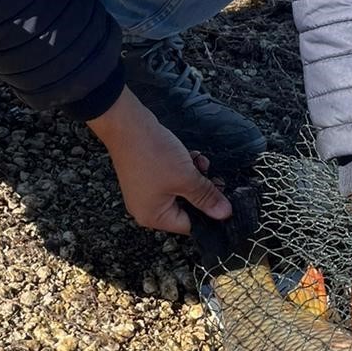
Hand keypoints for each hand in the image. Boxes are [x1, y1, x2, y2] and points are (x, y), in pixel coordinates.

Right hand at [87, 87, 231, 234]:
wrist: (128, 125)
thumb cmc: (151, 153)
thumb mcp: (186, 177)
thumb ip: (206, 197)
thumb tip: (223, 213)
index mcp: (153, 217)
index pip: (190, 225)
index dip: (209, 213)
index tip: (224, 201)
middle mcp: (146, 208)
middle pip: (186, 207)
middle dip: (201, 190)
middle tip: (213, 178)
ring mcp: (145, 191)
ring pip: (181, 190)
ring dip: (194, 176)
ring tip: (199, 162)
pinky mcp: (147, 175)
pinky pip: (171, 178)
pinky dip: (183, 169)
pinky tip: (190, 156)